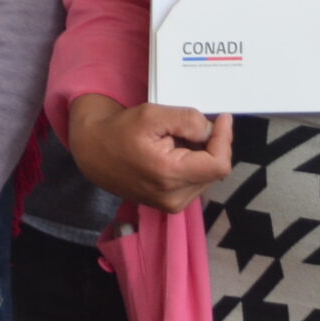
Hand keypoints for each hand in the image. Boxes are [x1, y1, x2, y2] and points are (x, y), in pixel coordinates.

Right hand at [64, 93, 233, 212]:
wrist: (93, 152)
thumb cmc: (119, 130)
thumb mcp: (151, 115)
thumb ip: (186, 120)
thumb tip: (211, 130)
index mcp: (169, 175)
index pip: (218, 165)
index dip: (225, 139)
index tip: (223, 118)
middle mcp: (174, 198)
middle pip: (213, 169)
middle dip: (209, 145)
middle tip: (188, 126)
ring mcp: (172, 205)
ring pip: (206, 176)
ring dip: (200, 154)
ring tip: (176, 139)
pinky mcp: (170, 205)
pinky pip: (195, 182)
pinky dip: (192, 164)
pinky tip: (174, 152)